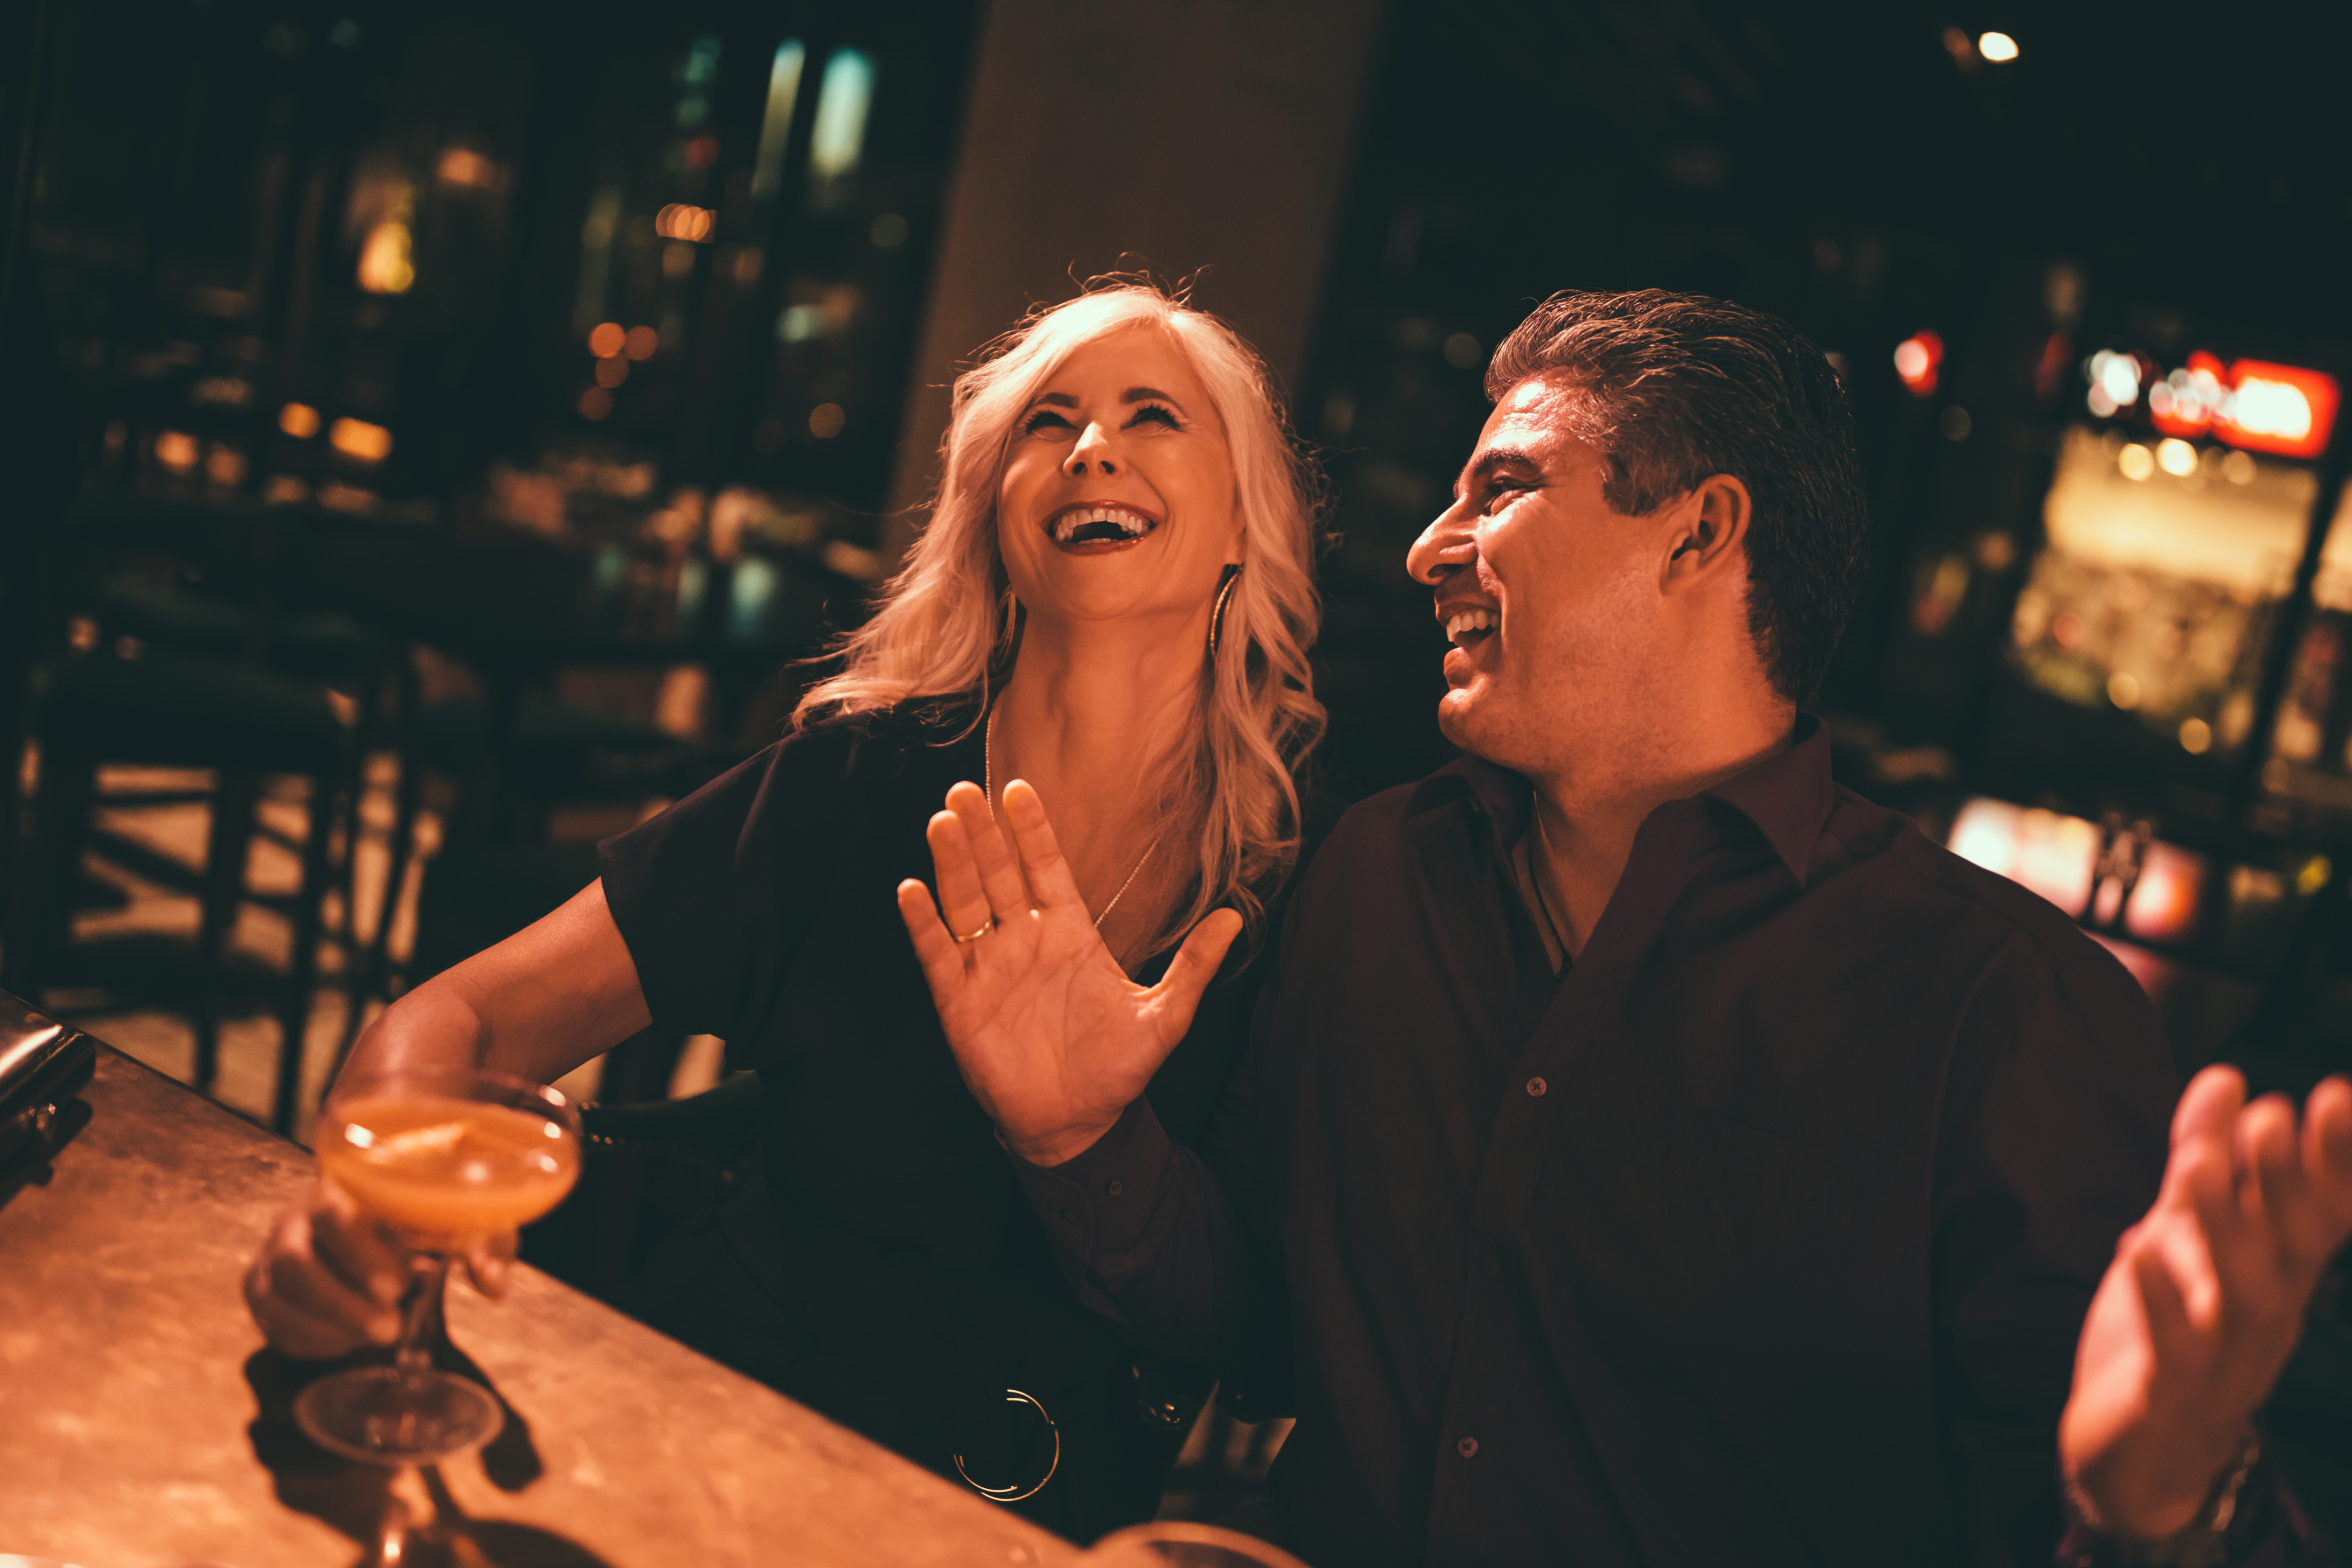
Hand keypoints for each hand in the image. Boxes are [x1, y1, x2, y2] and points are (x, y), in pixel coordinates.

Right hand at [245, 1180, 514, 1359]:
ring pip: (274, 1295)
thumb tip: (488, 1279)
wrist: (386, 1234)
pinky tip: (350, 1342)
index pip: (333, 1214)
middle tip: (391, 1327)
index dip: (360, 1254)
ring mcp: (273, 1257)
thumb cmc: (428, 1223)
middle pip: (294, 1261)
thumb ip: (485, 1244)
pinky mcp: (264, 1293)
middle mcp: (297, 1219)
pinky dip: (310, 1340)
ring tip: (377, 1337)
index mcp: (343, 1187)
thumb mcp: (467, 1224)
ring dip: (326, 1324)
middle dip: (340, 1301)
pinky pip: (271, 1323)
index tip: (399, 1287)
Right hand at [897, 778, 1240, 1165]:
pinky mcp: (960, 1002)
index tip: (1020, 788)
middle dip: (982, 833)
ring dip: (953, 864)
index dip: (1032, 830)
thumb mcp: (1165, 1016)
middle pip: (998, 874)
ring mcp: (990, 968)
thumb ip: (1194, 966)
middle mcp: (1025, 940)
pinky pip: (938, 955)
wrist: (1078, 1123)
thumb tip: (1235, 919)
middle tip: (965, 791)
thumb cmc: (1117, 1068)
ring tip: (942, 822)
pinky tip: (912, 890)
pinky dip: (924, 924)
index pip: (1047, 868)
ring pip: (965, 904)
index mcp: (1069, 932)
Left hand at [2061, 1066, 2351, 1536]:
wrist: (2137, 1453)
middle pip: (2293, 1244)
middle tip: (2277, 1113)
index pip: (2322, 1213)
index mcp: (2276, 1272)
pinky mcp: (2170, 1396)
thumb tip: (2226, 1078)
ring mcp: (2225, 1358)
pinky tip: (2135, 1245)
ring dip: (2225, 1227)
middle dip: (2289, 1180)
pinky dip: (2159, 1299)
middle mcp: (2267, 1312)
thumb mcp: (2182, 1231)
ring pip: (2241, 1292)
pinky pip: (2175, 1349)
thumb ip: (2204, 1158)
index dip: (2335, 1161)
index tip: (2337, 1094)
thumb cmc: (2170, 1328)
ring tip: (2197, 1165)